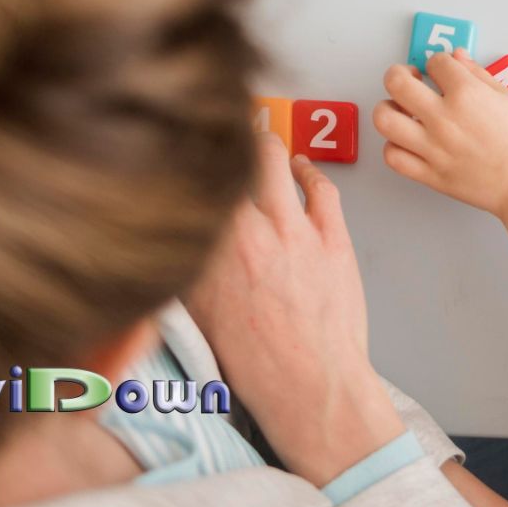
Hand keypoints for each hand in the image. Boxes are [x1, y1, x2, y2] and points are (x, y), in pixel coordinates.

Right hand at [185, 133, 403, 485]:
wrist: (309, 384)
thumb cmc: (256, 363)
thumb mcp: (198, 317)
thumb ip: (187, 270)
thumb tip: (175, 241)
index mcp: (208, 255)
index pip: (188, 187)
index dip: (181, 161)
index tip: (177, 147)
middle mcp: (247, 235)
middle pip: (228, 159)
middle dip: (223, 134)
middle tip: (219, 122)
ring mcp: (293, 232)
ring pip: (273, 161)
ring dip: (264, 142)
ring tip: (258, 130)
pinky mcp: (332, 238)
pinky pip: (321, 188)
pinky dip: (309, 171)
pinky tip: (302, 166)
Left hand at [374, 51, 507, 219]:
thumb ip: (480, 75)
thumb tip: (459, 57)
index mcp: (467, 95)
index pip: (436, 62)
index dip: (440, 62)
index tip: (443, 69)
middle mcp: (444, 119)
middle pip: (396, 82)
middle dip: (399, 73)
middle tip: (409, 78)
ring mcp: (433, 148)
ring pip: (385, 120)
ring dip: (389, 108)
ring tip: (401, 109)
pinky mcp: (430, 174)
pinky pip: (394, 157)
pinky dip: (394, 145)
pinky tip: (408, 140)